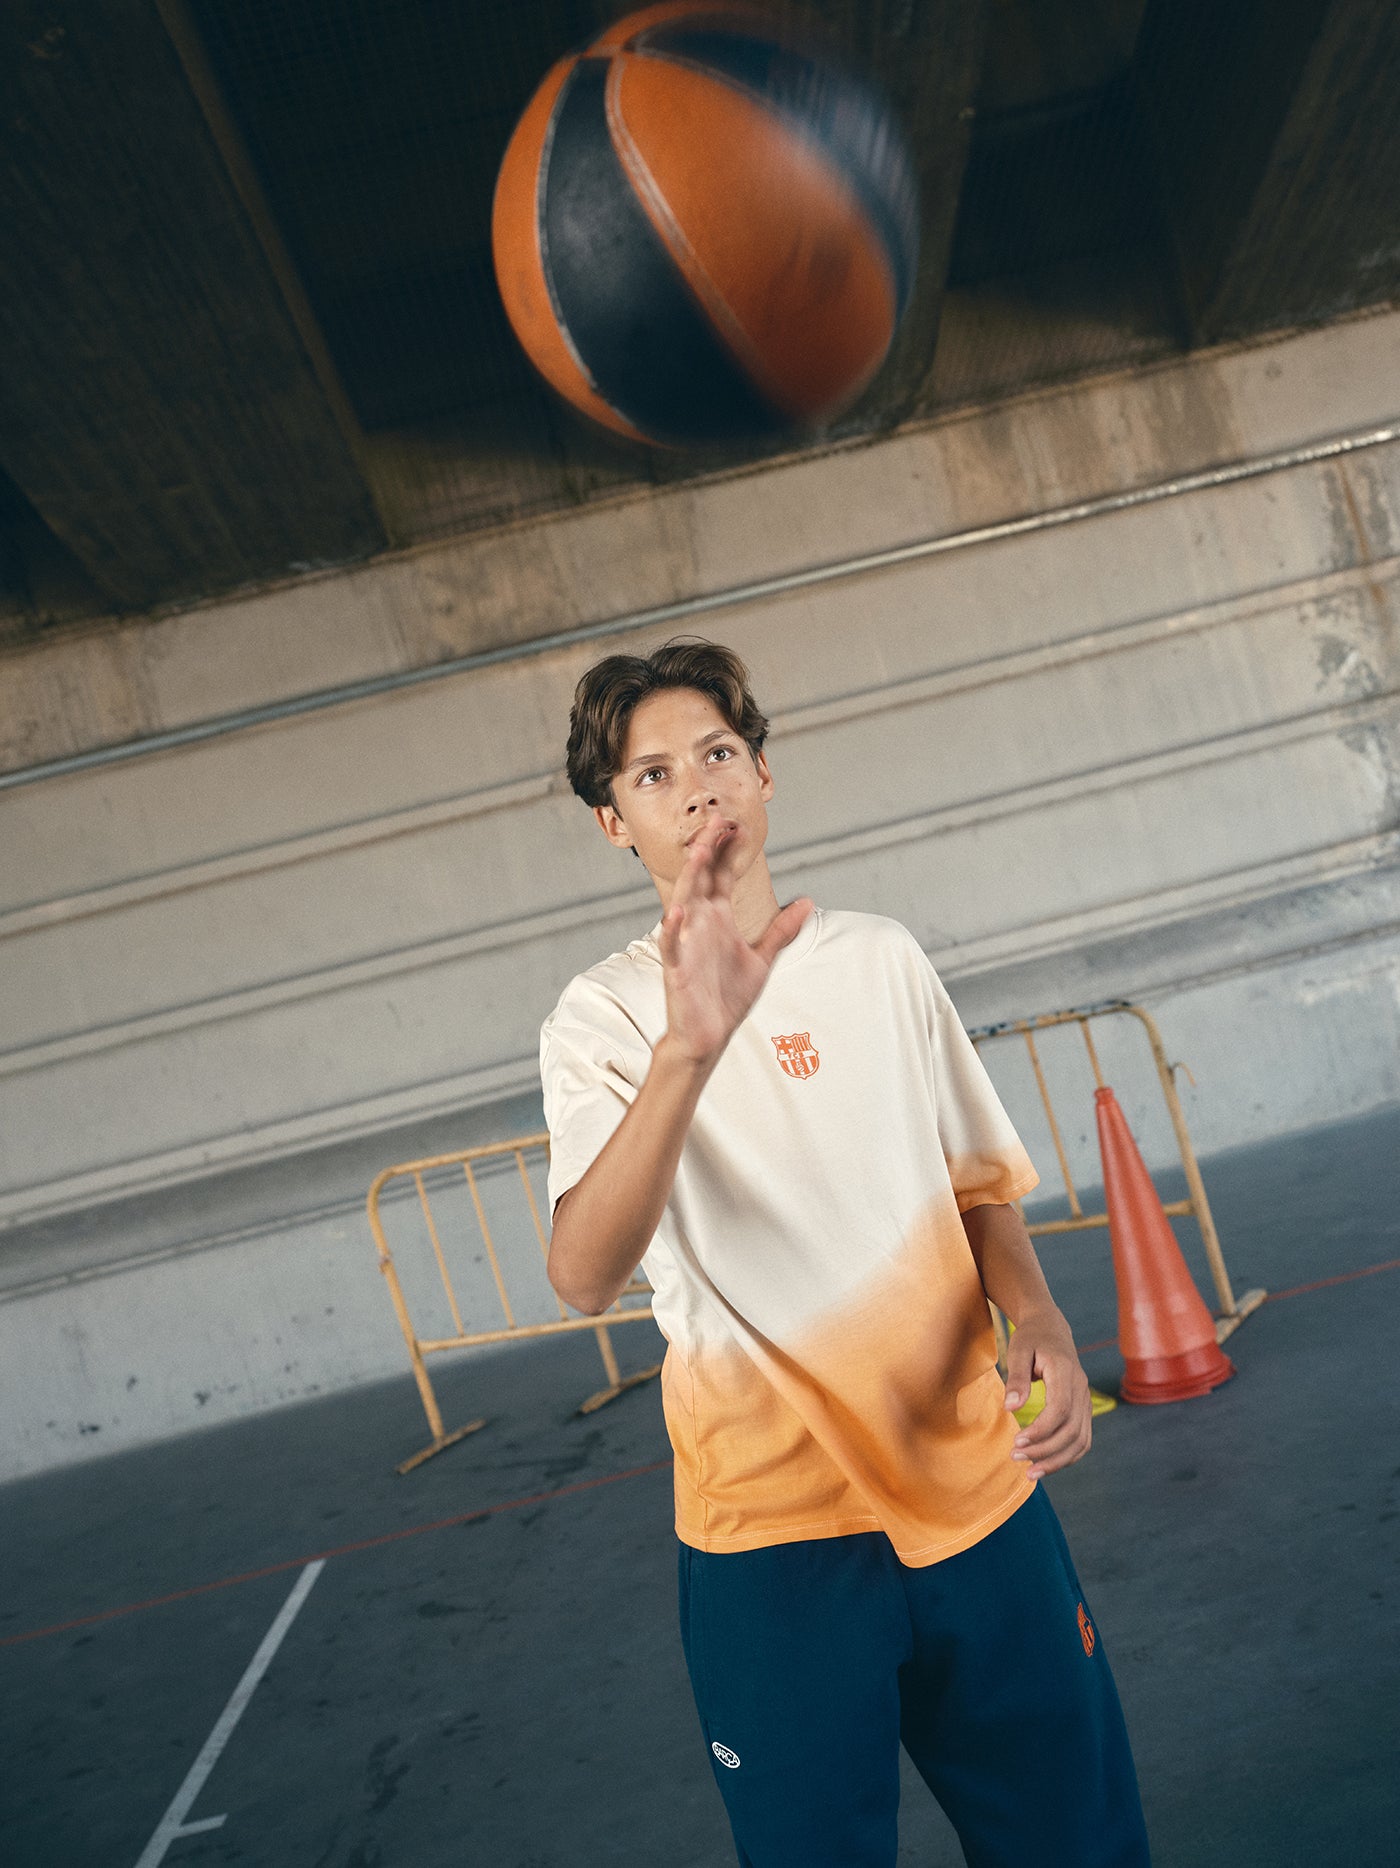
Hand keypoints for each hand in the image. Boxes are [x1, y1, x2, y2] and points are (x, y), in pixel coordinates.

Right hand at [658, 818, 811, 1066]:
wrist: (708, 1036)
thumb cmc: (727, 997)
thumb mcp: (762, 959)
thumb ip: (782, 930)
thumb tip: (808, 902)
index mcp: (718, 918)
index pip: (723, 875)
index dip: (729, 851)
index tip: (739, 826)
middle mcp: (701, 924)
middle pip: (703, 878)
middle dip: (709, 850)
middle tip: (718, 821)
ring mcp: (687, 944)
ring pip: (684, 902)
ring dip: (690, 878)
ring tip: (698, 853)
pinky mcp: (677, 968)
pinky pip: (672, 944)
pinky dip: (673, 928)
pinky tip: (677, 912)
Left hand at [1005, 1305, 1091, 1478]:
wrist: (1051, 1329)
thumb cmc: (1031, 1339)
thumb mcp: (1018, 1350)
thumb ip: (1016, 1379)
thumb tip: (1011, 1408)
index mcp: (1065, 1371)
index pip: (1060, 1409)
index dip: (1041, 1430)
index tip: (1017, 1441)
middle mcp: (1081, 1388)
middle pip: (1071, 1430)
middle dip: (1045, 1450)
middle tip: (1015, 1457)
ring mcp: (1086, 1400)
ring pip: (1080, 1440)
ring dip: (1057, 1460)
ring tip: (1030, 1472)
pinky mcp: (1083, 1409)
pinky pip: (1082, 1440)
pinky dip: (1067, 1457)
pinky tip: (1045, 1465)